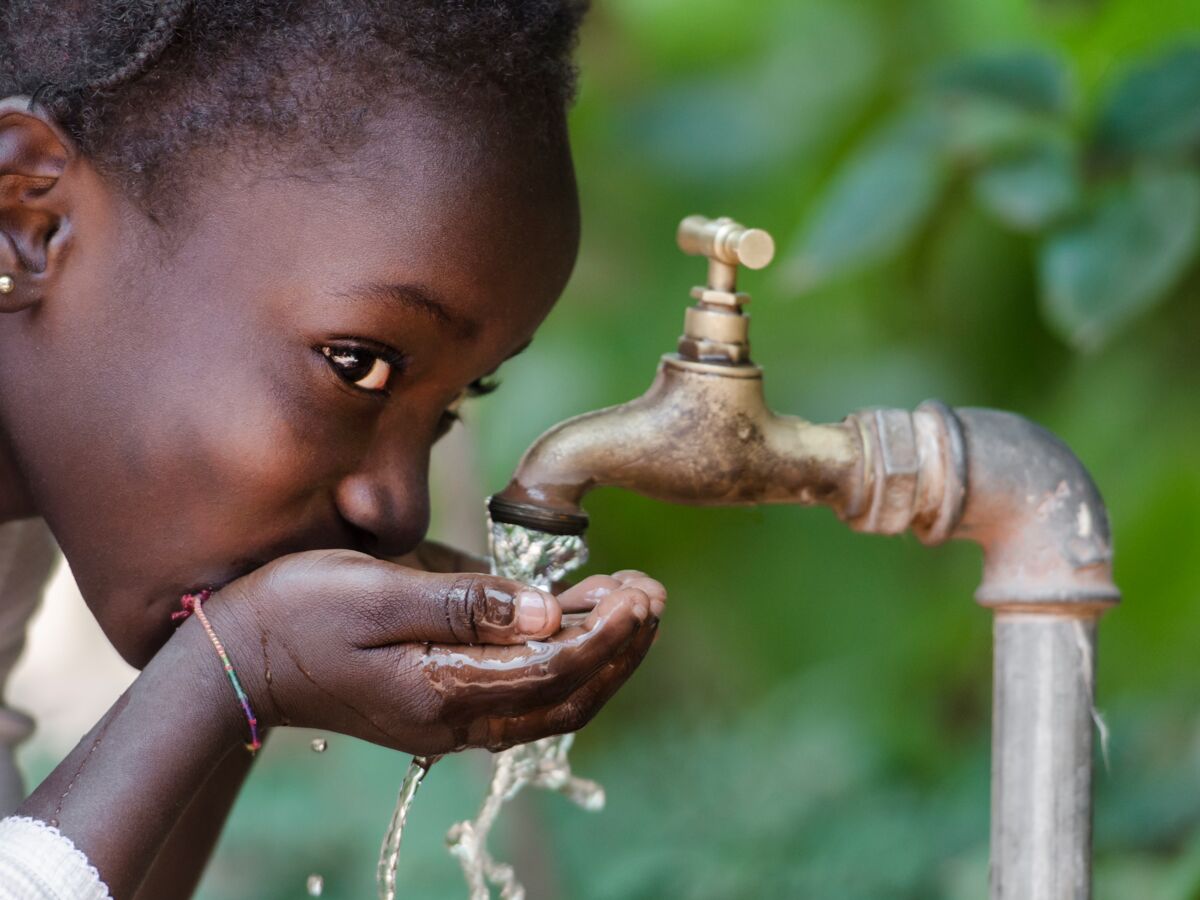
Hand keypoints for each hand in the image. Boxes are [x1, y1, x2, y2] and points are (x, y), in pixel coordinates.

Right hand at [203, 550, 664, 755]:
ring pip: (550, 702)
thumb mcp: (379, 591)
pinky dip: (563, 663)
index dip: (606, 632)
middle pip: (565, 696)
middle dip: (618, 647)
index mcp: (443, 690)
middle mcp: (455, 718)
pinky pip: (522, 694)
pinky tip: (578, 621)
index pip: (553, 670)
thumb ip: (466, 603)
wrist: (238, 658)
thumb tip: (548, 611)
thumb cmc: (299, 610)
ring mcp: (449, 718)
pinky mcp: (441, 703)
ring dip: (599, 657)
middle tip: (652, 594)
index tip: (640, 592)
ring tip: (632, 603)